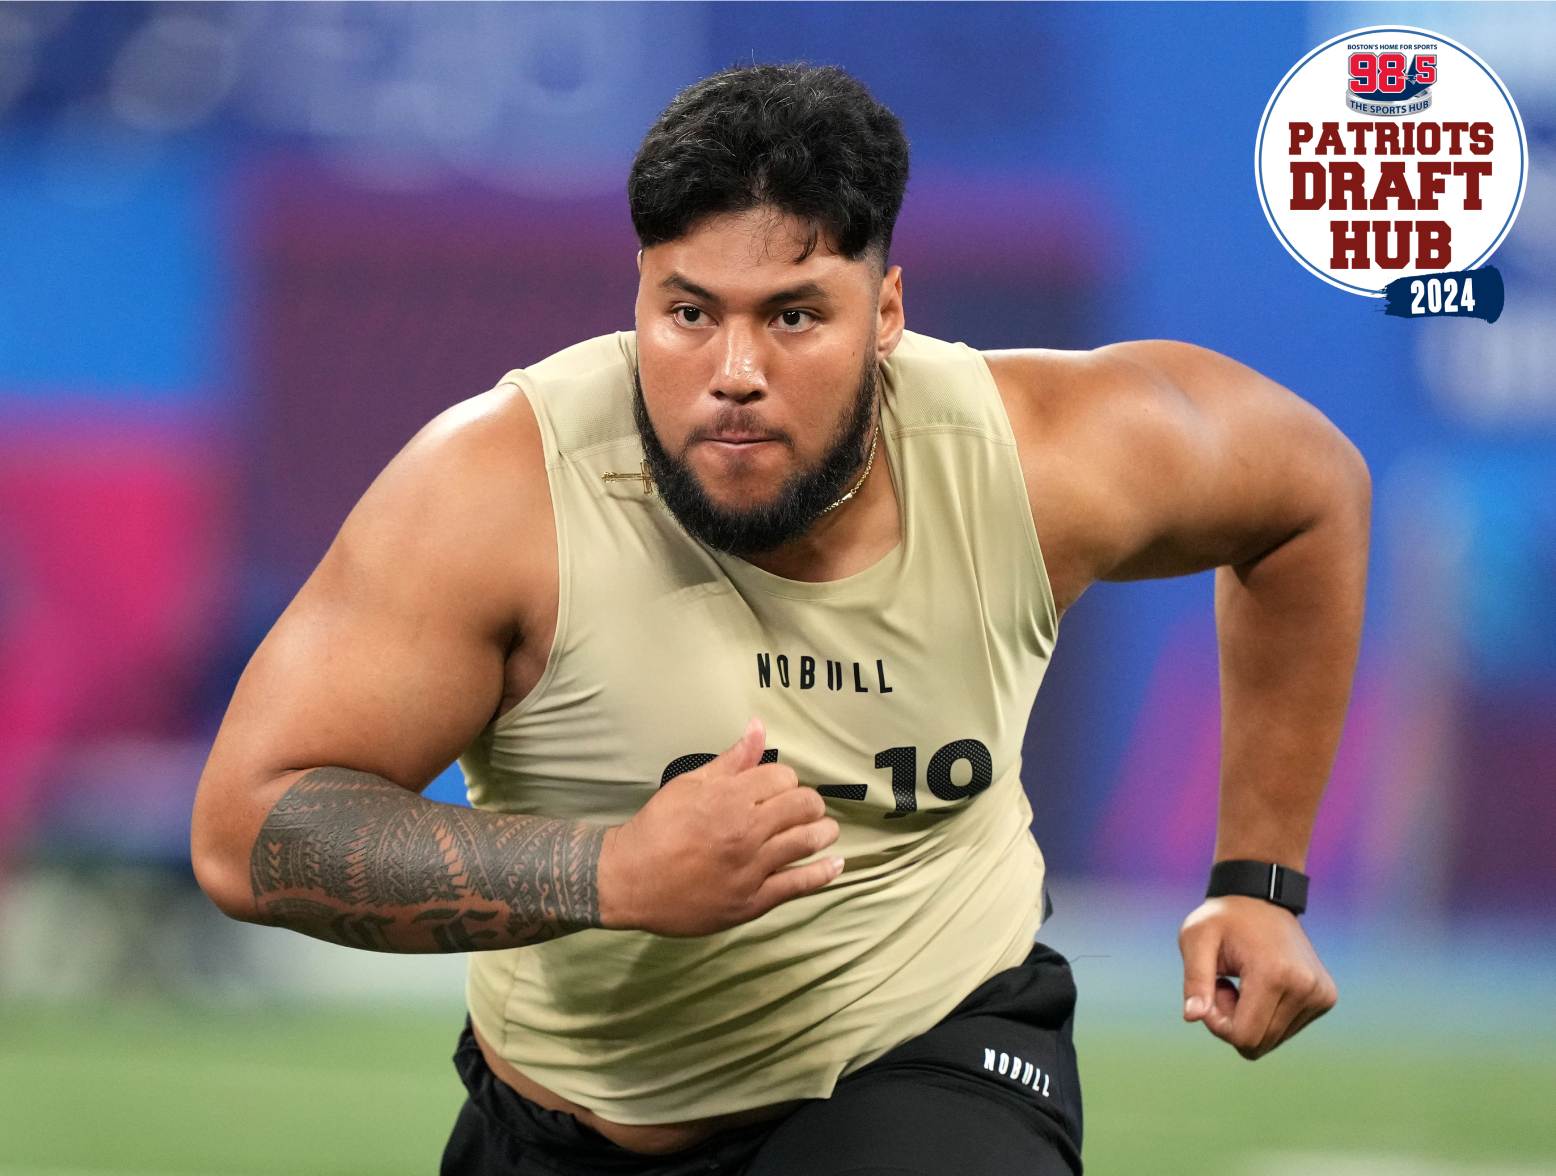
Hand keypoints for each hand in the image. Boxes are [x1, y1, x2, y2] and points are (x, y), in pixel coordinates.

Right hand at [598, 717, 843, 936]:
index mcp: (730, 798)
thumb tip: (758, 728)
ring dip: (823, 832)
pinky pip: (799, 884)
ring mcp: (752, 868)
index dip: (785, 780)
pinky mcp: (753, 901)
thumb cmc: (657, 827)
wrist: (629, 880)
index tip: (778, 788)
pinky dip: (823, 873)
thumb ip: (730, 760)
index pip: (783, 778)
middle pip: (803, 807)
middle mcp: (746, 831)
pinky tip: (837, 864)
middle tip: (806, 808)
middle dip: (810, 804)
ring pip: (808, 842)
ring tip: (824, 830)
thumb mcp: (689, 784)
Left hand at [1178, 895, 1336, 1058]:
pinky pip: (1286, 1029)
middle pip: (1260, 1043)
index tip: (1211, 993)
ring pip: (1273, 1040)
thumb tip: (1192, 1017)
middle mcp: (1306, 988)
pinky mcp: (1325, 998)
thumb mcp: (1196, 939)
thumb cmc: (1223, 918)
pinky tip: (1261, 983)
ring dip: (1250, 1019)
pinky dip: (1267, 1015)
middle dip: (1233, 1022)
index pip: (1244, 1037)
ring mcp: (1320, 994)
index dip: (1218, 1025)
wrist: (1261, 897)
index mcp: (1275, 974)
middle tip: (1225, 986)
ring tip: (1243, 982)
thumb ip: (1195, 980)